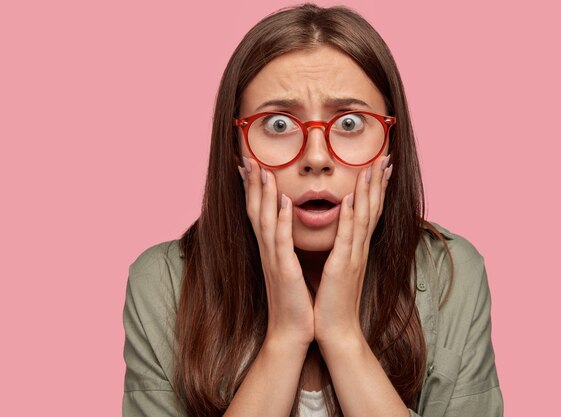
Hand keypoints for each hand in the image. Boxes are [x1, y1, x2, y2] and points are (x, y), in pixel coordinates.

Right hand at [239, 157, 314, 347]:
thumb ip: (285, 248)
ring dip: (262, 194)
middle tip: (248, 157)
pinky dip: (280, 221)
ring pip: (264, 220)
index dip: (253, 188)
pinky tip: (282, 202)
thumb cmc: (294, 301)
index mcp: (270, 249)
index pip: (258, 212)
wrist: (292, 332)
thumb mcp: (288, 268)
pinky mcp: (284, 271)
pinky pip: (281, 242)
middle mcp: (267, 251)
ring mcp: (273, 260)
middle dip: (252, 183)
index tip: (250, 165)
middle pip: (255, 210)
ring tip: (262, 170)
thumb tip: (287, 230)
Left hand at [313, 154, 392, 346]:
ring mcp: (353, 257)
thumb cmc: (334, 300)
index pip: (370, 212)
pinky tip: (352, 198)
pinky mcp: (342, 267)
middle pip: (373, 208)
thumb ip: (342, 248)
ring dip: (369, 190)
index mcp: (357, 248)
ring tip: (373, 166)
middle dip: (378, 181)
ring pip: (364, 217)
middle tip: (385, 156)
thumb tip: (341, 230)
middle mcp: (359, 249)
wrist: (336, 330)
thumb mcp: (339, 268)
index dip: (376, 188)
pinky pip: (347, 237)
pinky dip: (351, 217)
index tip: (380, 165)